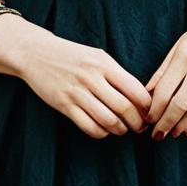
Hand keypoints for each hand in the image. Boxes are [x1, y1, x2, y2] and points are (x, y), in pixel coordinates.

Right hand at [0, 18, 151, 138]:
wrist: (37, 53)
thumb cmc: (72, 55)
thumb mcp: (97, 56)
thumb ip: (116, 74)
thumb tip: (140, 97)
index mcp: (104, 63)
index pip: (134, 89)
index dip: (146, 106)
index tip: (149, 112)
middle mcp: (92, 77)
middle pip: (124, 108)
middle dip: (136, 122)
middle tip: (140, 127)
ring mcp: (77, 92)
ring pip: (108, 120)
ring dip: (120, 130)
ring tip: (122, 129)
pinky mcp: (64, 105)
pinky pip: (89, 126)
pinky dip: (101, 133)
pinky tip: (104, 130)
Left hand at [143, 0, 186, 138]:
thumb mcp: (179, 46)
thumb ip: (163, 71)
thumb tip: (147, 94)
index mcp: (184, 57)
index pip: (164, 91)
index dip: (154, 110)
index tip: (147, 120)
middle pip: (178, 106)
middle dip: (164, 124)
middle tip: (156, 135)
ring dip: (181, 126)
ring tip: (171, 133)